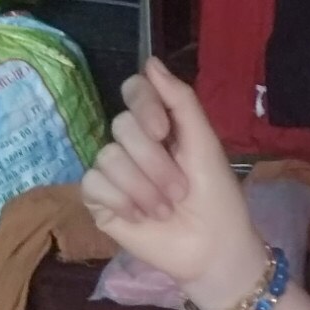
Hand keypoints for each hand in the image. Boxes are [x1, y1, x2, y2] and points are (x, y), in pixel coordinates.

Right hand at [81, 58, 264, 309]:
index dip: (143, 105)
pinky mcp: (99, 201)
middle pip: (121, 126)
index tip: (162, 130)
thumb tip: (150, 60)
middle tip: (180, 189)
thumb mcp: (204, 144)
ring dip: (144, 188)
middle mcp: (133, 144)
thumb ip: (180, 101)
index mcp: (160, 126)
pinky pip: (93, 184)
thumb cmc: (216, 197)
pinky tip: (140, 217)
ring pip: (108, 157)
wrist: (212, 248)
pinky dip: (122, 201)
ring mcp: (114, 172)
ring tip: (165, 209)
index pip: (134, 91)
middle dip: (155, 162)